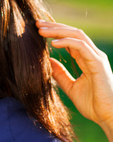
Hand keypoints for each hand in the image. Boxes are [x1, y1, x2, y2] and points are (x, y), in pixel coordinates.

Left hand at [36, 20, 112, 141]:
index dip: (54, 32)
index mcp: (86, 59)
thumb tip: (47, 62)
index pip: (69, 39)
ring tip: (41, 30)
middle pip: (72, 33)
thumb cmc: (93, 104)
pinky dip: (67, 42)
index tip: (37, 30)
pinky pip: (81, 46)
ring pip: (77, 35)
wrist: (109, 117)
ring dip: (58, 31)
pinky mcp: (98, 63)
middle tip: (36, 23)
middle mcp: (92, 55)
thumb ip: (60, 74)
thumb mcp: (70, 86)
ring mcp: (96, 58)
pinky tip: (53, 43)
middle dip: (54, 27)